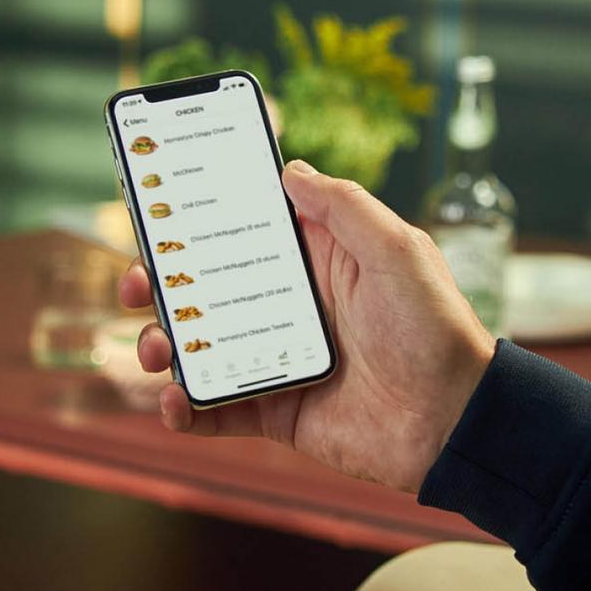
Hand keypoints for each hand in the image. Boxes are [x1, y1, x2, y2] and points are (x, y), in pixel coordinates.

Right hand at [123, 160, 495, 493]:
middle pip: (205, 287)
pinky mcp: (277, 411)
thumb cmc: (436, 330)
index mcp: (316, 260)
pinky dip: (186, 409)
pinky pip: (218, 410)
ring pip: (200, 346)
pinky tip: (174, 403)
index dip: (197, 220)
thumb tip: (291, 168)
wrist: (455, 422)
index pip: (244, 228)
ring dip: (164, 343)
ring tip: (155, 348)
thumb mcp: (398, 251)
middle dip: (160, 283)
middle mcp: (290, 305)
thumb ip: (344, 207)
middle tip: (135, 284)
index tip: (155, 209)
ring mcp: (279, 358)